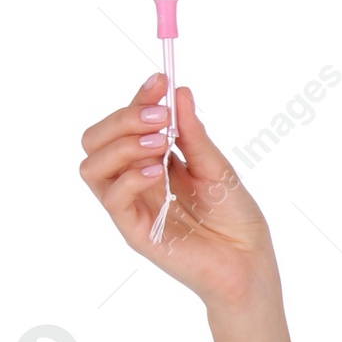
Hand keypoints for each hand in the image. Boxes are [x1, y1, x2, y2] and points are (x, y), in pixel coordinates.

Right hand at [79, 74, 277, 307]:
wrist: (249, 261)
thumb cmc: (235, 217)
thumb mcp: (217, 166)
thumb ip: (194, 134)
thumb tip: (179, 92)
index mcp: (153, 162)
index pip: (126, 124)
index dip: (138, 99)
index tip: (160, 80)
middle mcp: (135, 182)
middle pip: (95, 141)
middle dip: (122, 119)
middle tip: (160, 116)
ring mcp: (132, 207)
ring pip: (92, 167)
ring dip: (122, 145)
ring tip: (159, 142)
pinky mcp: (135, 231)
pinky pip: (113, 200)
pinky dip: (130, 177)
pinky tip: (159, 171)